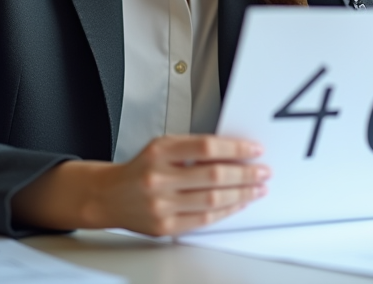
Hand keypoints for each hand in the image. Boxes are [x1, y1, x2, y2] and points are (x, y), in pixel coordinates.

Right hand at [12, 135, 268, 235]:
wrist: (108, 196)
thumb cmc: (140, 169)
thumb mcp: (161, 147)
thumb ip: (193, 148)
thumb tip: (234, 152)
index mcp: (160, 151)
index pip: (206, 147)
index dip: (235, 148)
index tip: (254, 150)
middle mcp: (159, 178)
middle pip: (213, 176)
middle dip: (245, 174)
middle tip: (263, 171)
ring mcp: (161, 205)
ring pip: (212, 199)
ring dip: (242, 194)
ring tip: (257, 188)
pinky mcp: (165, 226)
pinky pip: (204, 219)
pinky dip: (226, 210)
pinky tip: (238, 203)